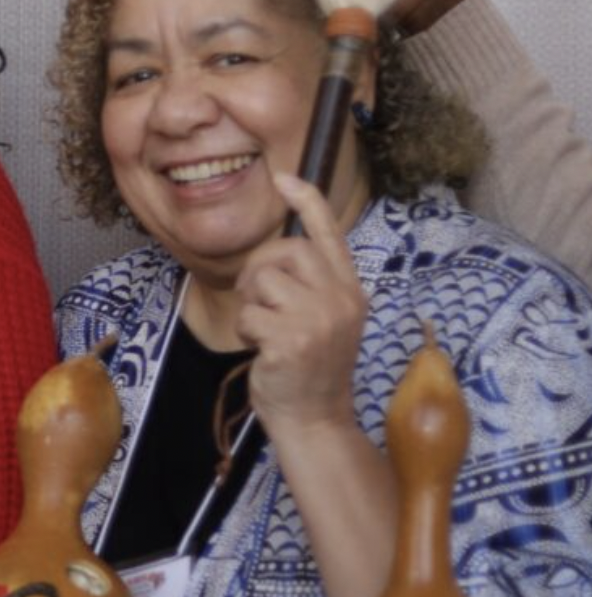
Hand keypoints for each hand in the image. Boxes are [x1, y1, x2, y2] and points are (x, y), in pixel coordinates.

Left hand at [238, 174, 366, 438]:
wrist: (314, 418)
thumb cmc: (308, 368)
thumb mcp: (322, 320)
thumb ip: (309, 286)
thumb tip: (277, 253)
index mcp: (350, 290)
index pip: (329, 233)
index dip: (307, 201)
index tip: (284, 178)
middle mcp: (341, 299)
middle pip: (285, 250)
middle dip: (258, 270)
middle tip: (256, 300)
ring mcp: (319, 319)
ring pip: (262, 280)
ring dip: (250, 305)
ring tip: (264, 332)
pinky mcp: (292, 340)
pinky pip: (248, 314)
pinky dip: (245, 331)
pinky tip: (261, 351)